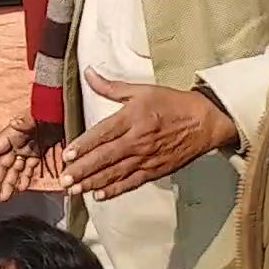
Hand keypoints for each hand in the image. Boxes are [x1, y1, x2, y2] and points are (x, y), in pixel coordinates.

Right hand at [0, 116, 66, 201]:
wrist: (61, 114)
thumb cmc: (45, 111)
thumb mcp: (34, 115)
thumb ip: (24, 121)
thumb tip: (14, 122)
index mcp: (11, 135)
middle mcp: (16, 144)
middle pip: (3, 165)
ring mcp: (27, 150)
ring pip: (15, 170)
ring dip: (9, 184)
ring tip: (4, 197)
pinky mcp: (38, 154)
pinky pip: (29, 169)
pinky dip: (25, 178)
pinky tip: (22, 188)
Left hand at [60, 71, 238, 199]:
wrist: (205, 121)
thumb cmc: (172, 103)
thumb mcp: (142, 90)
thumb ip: (111, 86)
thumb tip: (88, 74)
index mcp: (132, 118)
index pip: (102, 134)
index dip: (84, 145)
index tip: (67, 155)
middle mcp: (137, 140)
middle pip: (105, 157)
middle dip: (82, 170)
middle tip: (64, 179)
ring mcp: (146, 158)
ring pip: (115, 173)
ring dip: (93, 183)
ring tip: (74, 190)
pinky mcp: (155, 171)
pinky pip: (132, 183)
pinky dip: (115, 190)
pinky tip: (99, 195)